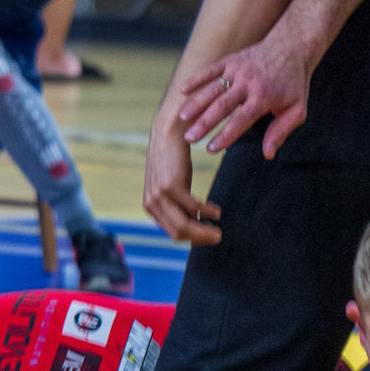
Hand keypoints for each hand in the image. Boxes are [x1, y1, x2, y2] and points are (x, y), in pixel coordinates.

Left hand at [142, 105, 222, 245]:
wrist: (168, 132)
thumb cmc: (174, 159)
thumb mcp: (173, 185)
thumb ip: (177, 204)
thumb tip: (196, 223)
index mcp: (150, 206)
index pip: (173, 232)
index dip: (193, 238)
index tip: (209, 237)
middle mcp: (152, 204)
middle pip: (178, 233)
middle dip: (200, 238)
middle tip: (218, 237)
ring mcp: (160, 196)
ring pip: (184, 225)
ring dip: (204, 231)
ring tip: (219, 229)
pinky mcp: (171, 186)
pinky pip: (193, 208)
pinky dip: (207, 212)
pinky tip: (217, 211)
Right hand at [178, 27, 312, 159]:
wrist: (293, 47)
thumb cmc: (294, 84)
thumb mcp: (297, 110)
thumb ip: (281, 131)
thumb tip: (268, 155)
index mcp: (264, 97)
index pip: (240, 120)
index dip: (225, 136)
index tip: (211, 149)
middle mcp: (248, 82)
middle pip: (222, 106)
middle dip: (204, 123)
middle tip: (189, 139)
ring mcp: (238, 69)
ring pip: (212, 88)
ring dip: (196, 103)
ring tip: (182, 119)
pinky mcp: (231, 59)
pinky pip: (210, 69)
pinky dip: (196, 78)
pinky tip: (182, 90)